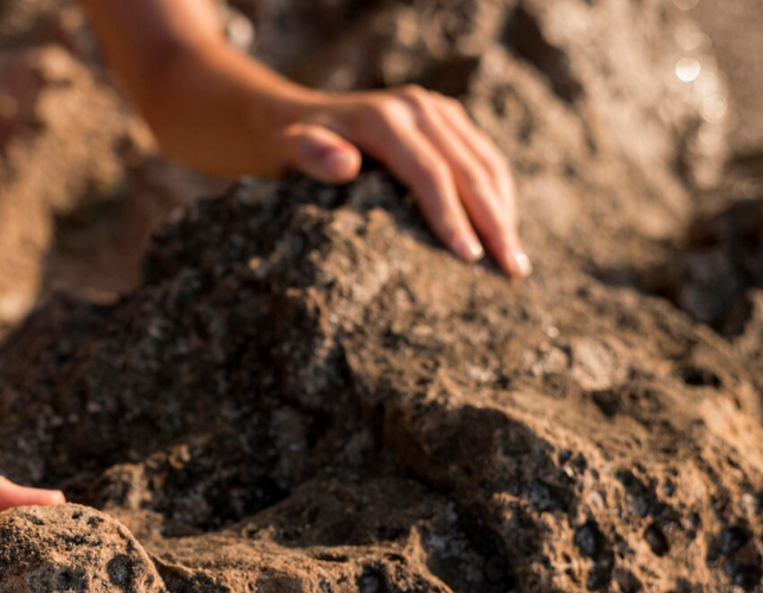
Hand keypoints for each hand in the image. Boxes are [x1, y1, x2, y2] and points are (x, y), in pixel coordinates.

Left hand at [273, 85, 528, 277]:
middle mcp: (419, 108)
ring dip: (505, 213)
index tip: (469, 259)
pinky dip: (498, 197)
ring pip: (486, 164)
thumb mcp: (290, 149)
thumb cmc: (291, 146)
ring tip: (516, 264)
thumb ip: (312, 155)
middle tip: (511, 271)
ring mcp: (438, 111)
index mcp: (385, 118)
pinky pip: (484, 159)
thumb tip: (344, 164)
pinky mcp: (449, 121)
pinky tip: (505, 233)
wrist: (296, 117)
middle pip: (469, 169)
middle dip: (494, 222)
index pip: (430, 173)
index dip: (452, 216)